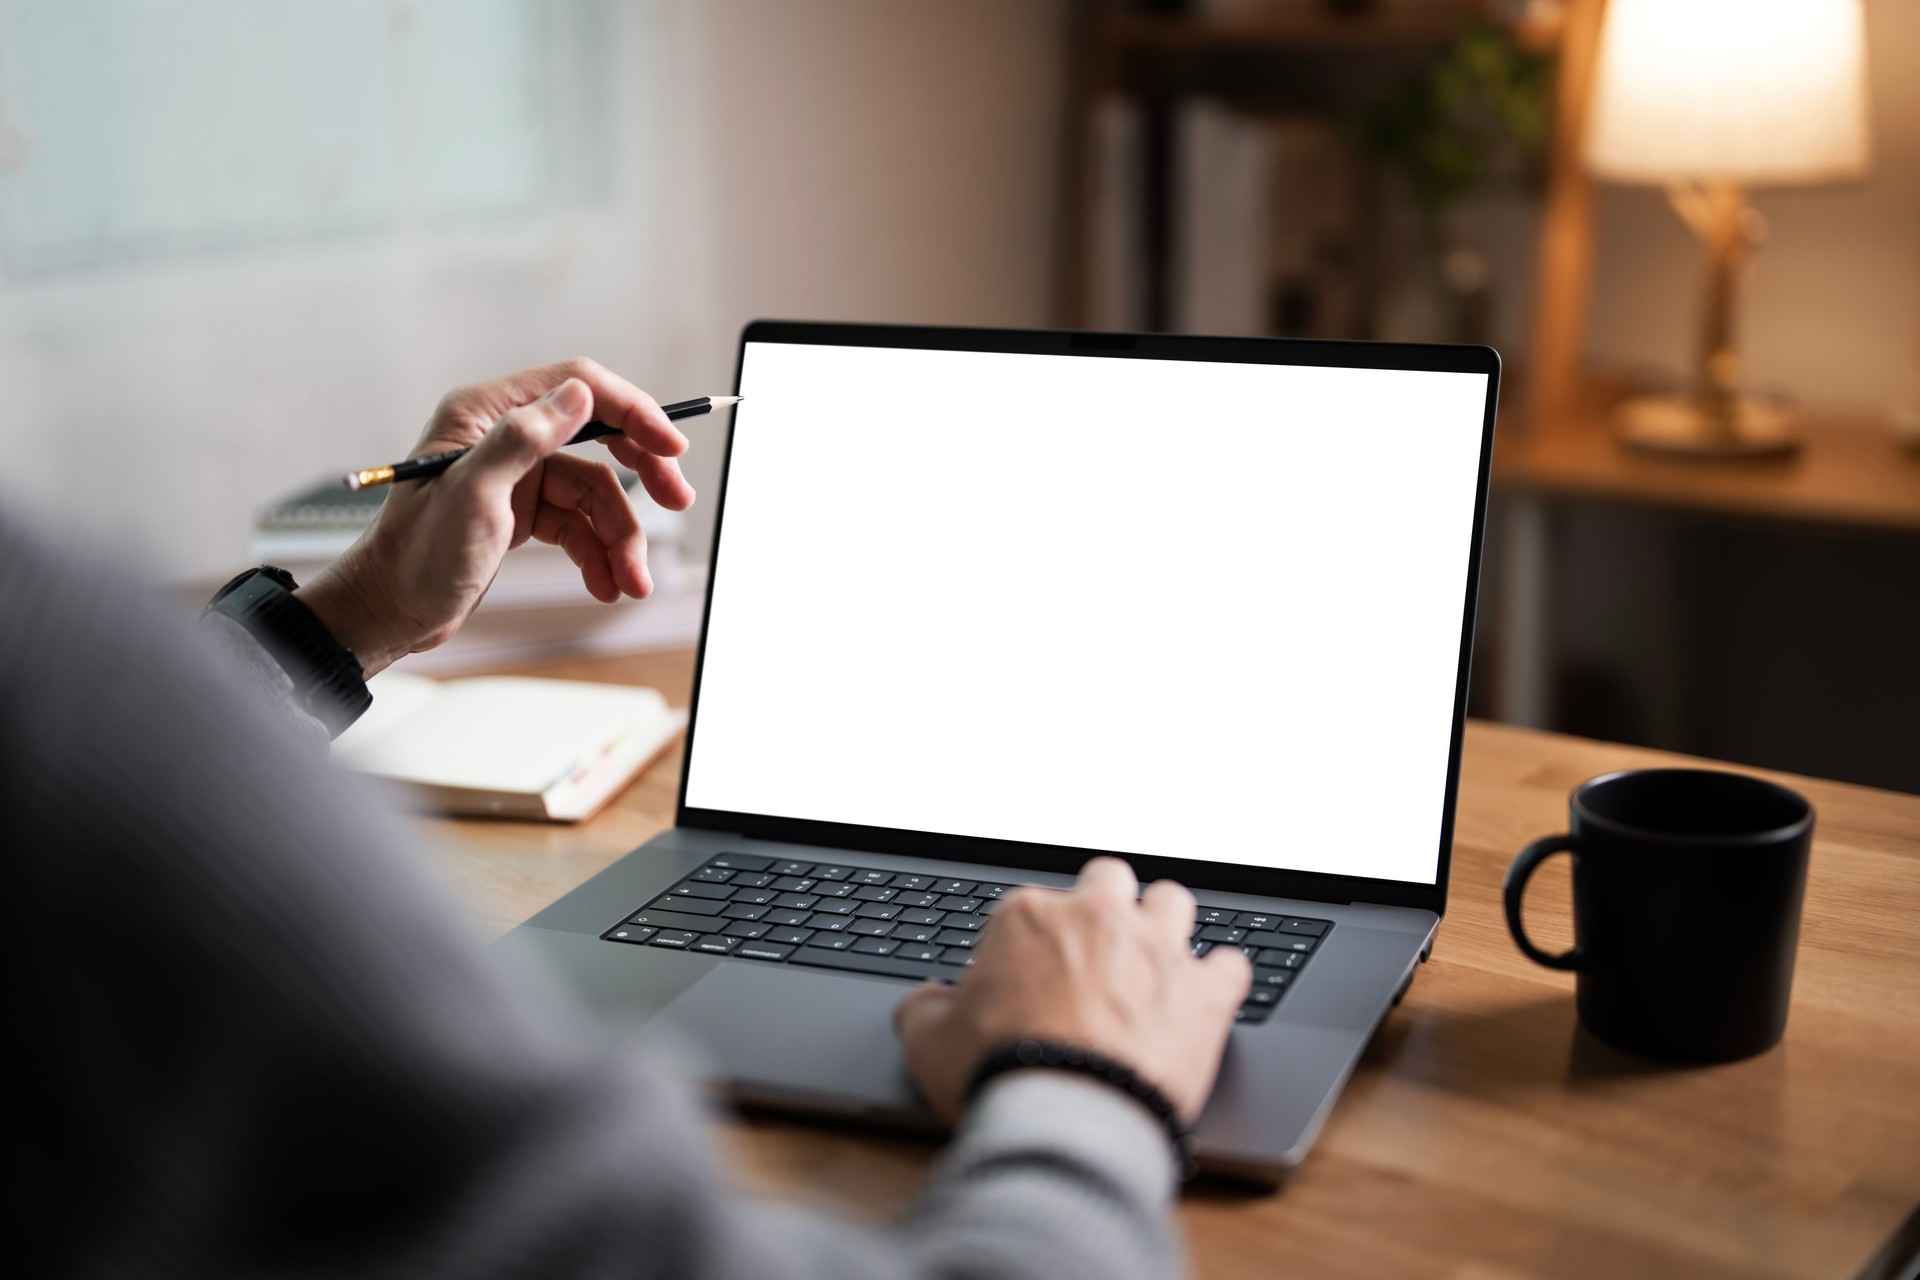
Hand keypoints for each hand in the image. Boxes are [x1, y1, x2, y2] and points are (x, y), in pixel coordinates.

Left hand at [296, 358, 695, 675]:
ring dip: (621, 536)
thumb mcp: (471, 497)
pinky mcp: (525, 512)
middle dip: (641, 471)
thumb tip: (580, 396)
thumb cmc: (415, 556)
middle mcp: (505, 435)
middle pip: (599, 435)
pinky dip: (599, 553)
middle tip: (677, 500)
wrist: (390, 613)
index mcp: (485, 412)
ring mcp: (517, 475)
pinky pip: (581, 524)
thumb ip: (523, 440)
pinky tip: (607, 584)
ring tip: (632, 580)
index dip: (632, 410)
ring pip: (596, 492)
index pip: (577, 387)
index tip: (671, 444)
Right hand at [892, 857, 1249, 1125]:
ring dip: (1165, 925)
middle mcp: (1098, 918)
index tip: (1032, 973)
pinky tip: (1209, 996)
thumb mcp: (928, 1044)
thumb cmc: (998, 1074)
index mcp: (1029, 917)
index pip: (1034, 905)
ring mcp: (1157, 950)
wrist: (1066, 1118)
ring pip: (1174, 901)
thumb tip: (925, 1000)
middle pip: (1109, 880)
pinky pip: (1232, 964)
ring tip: (1155, 959)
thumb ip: (923, 1010)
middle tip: (1096, 948)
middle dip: (1105, 906)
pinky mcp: (1206, 994)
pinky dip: (1221, 978)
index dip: (1033, 940)